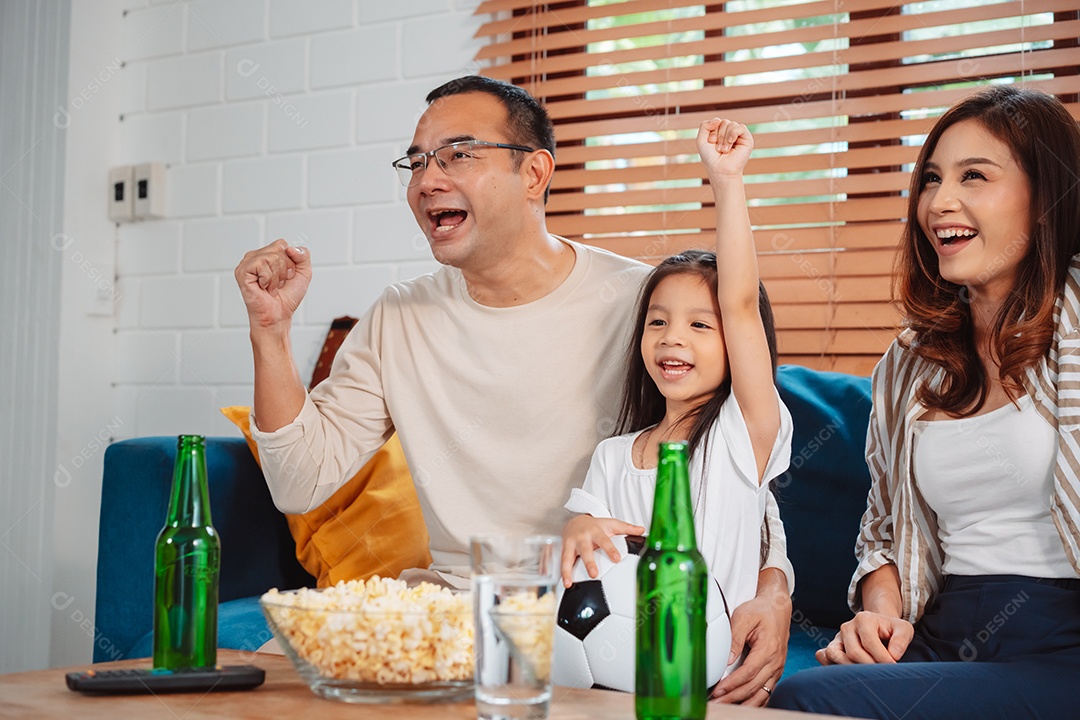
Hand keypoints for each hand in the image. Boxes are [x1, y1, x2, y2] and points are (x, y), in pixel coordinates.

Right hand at [234, 239, 311, 330]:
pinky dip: (268, 280)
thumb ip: (303, 255)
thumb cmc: (287, 297)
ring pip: (271, 257)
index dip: (290, 262)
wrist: (279, 316)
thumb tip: (290, 248)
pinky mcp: (242, 272)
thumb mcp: (304, 272)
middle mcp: (255, 256)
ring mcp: (246, 263)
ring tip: (270, 287)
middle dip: (284, 269)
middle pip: (278, 249)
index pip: (282, 244)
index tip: (286, 277)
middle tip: (278, 284)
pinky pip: (262, 265)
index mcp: (267, 254)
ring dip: (276, 277)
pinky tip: (263, 288)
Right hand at [560, 516, 644, 587]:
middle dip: (589, 562)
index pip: (604, 541)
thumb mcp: (611, 524)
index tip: (616, 559)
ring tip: (570, 582)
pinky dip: (563, 573)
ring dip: (568, 570)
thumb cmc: (595, 525)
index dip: (610, 549)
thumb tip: (642, 530)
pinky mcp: (564, 550)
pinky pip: (562, 562)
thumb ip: (627, 528)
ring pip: (568, 557)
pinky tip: (565, 583)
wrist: (575, 521)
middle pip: (585, 550)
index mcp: (596, 531)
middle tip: (594, 574)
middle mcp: (582, 538)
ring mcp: (572, 544)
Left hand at [696, 118, 752, 179]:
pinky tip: (731, 142)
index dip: (712, 132)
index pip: (716, 121)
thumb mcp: (701, 140)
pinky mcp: (747, 139)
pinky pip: (741, 127)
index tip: (711, 143)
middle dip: (718, 135)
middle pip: (723, 122)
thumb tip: (718, 119)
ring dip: (724, 138)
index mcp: (720, 132)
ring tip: (724, 150)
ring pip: (731, 124)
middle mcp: (730, 133)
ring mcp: (738, 135)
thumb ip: (704, 126)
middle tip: (718, 149)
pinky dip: (733, 134)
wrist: (720, 170)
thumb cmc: (711, 158)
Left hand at [711, 583, 790, 705]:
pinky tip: (741, 705)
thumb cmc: (761, 611)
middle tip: (716, 703)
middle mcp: (775, 662)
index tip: (718, 691)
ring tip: (725, 706)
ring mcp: (777, 669)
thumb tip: (727, 659)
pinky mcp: (775, 672)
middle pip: (753, 687)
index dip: (732, 684)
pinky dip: (754, 701)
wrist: (777, 608)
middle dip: (733, 697)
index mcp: (768, 649)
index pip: (748, 673)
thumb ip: (735, 638)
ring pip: (761, 694)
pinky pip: (766, 692)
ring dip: (743, 703)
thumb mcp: (744, 617)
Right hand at [816, 611, 913, 664]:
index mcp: (863, 619)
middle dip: (869, 667)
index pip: (869, 643)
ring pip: (835, 655)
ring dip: (851, 669)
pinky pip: (825, 657)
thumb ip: (901, 641)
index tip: (893, 667)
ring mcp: (837, 637)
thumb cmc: (892, 630)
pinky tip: (847, 672)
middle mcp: (847, 627)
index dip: (882, 659)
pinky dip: (832, 666)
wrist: (879, 626)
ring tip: (867, 674)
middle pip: (853, 652)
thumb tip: (893, 656)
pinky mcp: (833, 647)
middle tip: (882, 673)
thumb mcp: (904, 629)